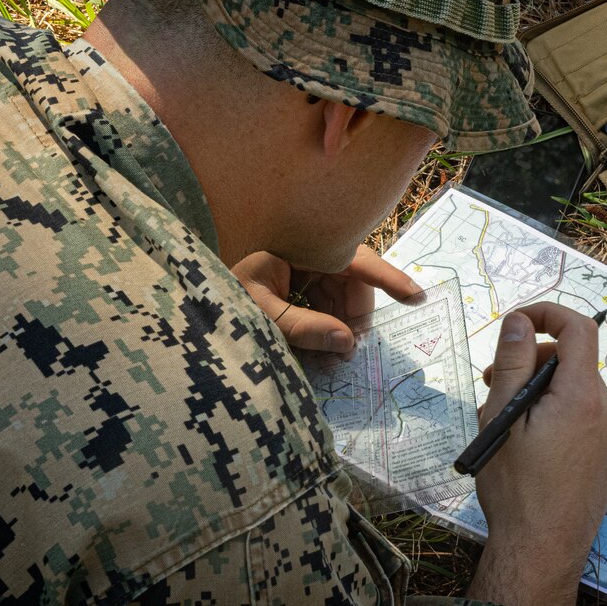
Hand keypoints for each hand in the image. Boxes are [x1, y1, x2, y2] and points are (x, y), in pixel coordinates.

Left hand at [231, 246, 422, 352]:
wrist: (189, 296)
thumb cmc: (220, 293)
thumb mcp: (260, 312)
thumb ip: (302, 327)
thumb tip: (346, 342)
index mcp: (302, 246)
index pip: (356, 260)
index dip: (389, 279)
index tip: (417, 298)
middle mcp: (308, 252)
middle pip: (350, 282)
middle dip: (353, 318)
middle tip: (348, 355)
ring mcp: (302, 266)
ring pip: (339, 295)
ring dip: (339, 326)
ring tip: (329, 360)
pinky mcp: (296, 281)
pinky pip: (323, 301)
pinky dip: (325, 324)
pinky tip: (318, 349)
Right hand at [466, 303, 606, 605]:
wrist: (542, 552)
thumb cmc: (516, 488)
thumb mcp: (502, 418)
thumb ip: (512, 363)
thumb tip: (519, 320)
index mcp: (582, 397)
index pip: (579, 328)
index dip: (548, 313)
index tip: (517, 321)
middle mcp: (605, 411)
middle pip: (572, 361)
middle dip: (531, 360)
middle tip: (491, 380)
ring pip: (572, 390)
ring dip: (537, 390)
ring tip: (501, 418)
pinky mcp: (605, 456)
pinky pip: (579, 416)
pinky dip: (552, 413)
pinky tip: (524, 441)